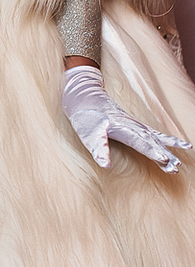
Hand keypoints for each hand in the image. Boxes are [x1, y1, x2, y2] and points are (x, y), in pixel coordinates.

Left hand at [62, 65, 189, 173]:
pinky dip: (169, 140)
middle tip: (175, 168)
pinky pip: (156, 134)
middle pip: (152, 142)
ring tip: (180, 164)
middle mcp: (133, 126)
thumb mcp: (88, 133)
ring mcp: (136, 125)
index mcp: (122, 129)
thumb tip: (105, 165)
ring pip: (156, 139)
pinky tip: (181, 145)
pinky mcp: (136, 125)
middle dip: (164, 155)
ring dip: (169, 151)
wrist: (85, 98)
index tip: (163, 159)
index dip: (152, 151)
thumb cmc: (85, 117)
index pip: (140, 142)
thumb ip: (98, 147)